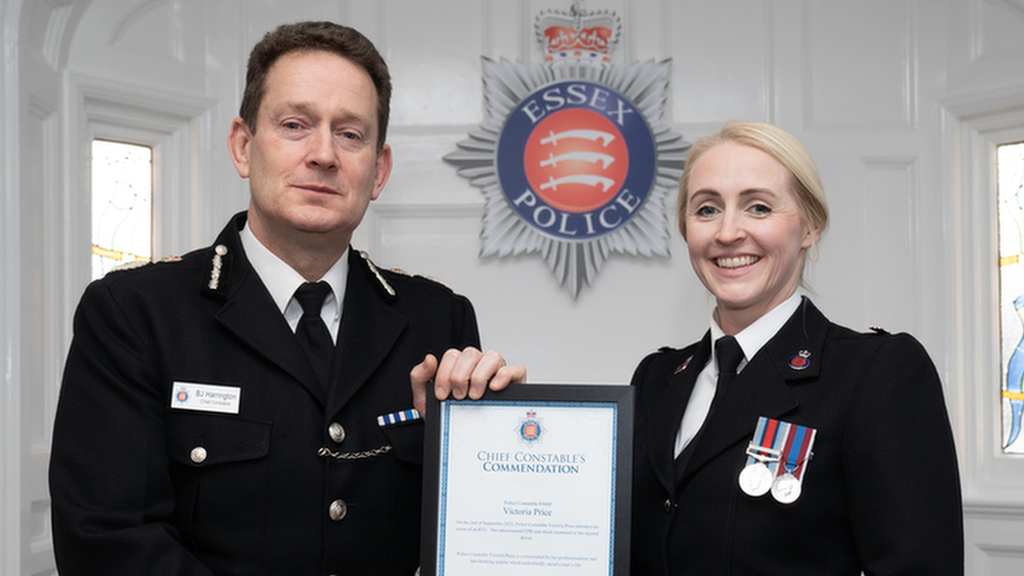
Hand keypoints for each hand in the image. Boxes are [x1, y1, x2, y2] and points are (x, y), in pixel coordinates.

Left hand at [410, 347, 525, 415]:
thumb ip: (419, 377)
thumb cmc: (447, 414)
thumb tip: (430, 359)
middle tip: (458, 396)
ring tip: (474, 395)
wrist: (462, 441)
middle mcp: (477, 365)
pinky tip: (495, 387)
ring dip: (480, 376)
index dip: (445, 374)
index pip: (452, 356)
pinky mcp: (513, 382)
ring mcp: (496, 372)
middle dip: (460, 376)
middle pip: (470, 354)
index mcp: (458, 366)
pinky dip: (505, 375)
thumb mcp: (425, 399)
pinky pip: (515, 369)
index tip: (442, 394)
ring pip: (492, 357)